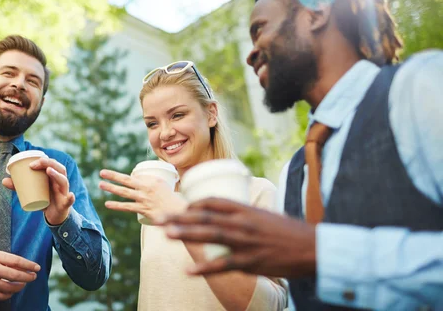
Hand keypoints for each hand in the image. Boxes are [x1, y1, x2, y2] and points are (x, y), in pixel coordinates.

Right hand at [0, 250, 40, 300]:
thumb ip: (6, 259)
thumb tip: (23, 265)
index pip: (17, 261)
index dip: (29, 265)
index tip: (37, 267)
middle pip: (15, 275)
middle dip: (27, 277)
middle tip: (33, 277)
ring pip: (9, 287)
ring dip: (19, 286)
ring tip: (23, 284)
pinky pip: (0, 296)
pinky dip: (9, 294)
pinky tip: (11, 291)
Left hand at [2, 157, 73, 224]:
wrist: (55, 215)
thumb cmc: (44, 200)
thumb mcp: (32, 192)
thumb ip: (19, 187)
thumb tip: (3, 180)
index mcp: (54, 177)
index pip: (52, 164)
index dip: (43, 160)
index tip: (30, 162)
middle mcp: (61, 182)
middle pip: (59, 168)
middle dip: (48, 163)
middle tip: (34, 164)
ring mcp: (64, 192)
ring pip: (63, 181)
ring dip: (56, 175)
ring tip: (48, 171)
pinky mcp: (65, 204)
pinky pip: (69, 200)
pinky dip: (71, 198)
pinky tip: (70, 195)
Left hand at [98, 169, 186, 222]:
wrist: (178, 211)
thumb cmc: (170, 199)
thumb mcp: (161, 185)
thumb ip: (149, 182)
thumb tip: (139, 180)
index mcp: (151, 181)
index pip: (131, 177)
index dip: (118, 175)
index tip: (108, 173)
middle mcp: (146, 188)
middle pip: (126, 180)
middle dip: (112, 176)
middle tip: (101, 172)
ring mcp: (144, 199)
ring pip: (124, 192)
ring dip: (111, 188)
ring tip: (100, 185)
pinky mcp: (143, 209)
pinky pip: (127, 207)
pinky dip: (117, 205)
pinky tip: (107, 204)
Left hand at [159, 198, 316, 277]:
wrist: (313, 248)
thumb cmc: (289, 232)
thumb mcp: (265, 216)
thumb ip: (245, 215)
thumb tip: (228, 215)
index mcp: (246, 209)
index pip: (214, 201)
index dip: (194, 204)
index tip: (181, 208)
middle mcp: (242, 222)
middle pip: (205, 217)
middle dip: (180, 218)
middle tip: (160, 218)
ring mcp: (245, 242)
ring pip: (209, 236)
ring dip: (185, 234)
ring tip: (165, 234)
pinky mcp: (250, 262)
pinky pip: (223, 265)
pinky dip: (204, 268)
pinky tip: (189, 270)